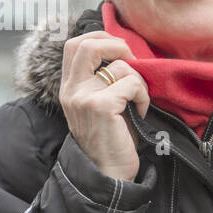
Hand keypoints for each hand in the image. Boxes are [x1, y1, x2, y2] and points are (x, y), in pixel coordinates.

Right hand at [59, 32, 150, 181]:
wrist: (108, 175)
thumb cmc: (111, 139)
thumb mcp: (99, 104)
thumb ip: (101, 79)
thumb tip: (125, 52)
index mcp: (69, 88)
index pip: (74, 45)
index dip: (99, 37)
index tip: (119, 50)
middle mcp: (72, 90)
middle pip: (88, 44)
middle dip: (117, 45)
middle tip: (133, 61)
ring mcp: (84, 97)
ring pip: (120, 65)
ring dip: (139, 80)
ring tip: (138, 100)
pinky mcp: (101, 106)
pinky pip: (132, 83)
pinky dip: (143, 96)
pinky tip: (140, 112)